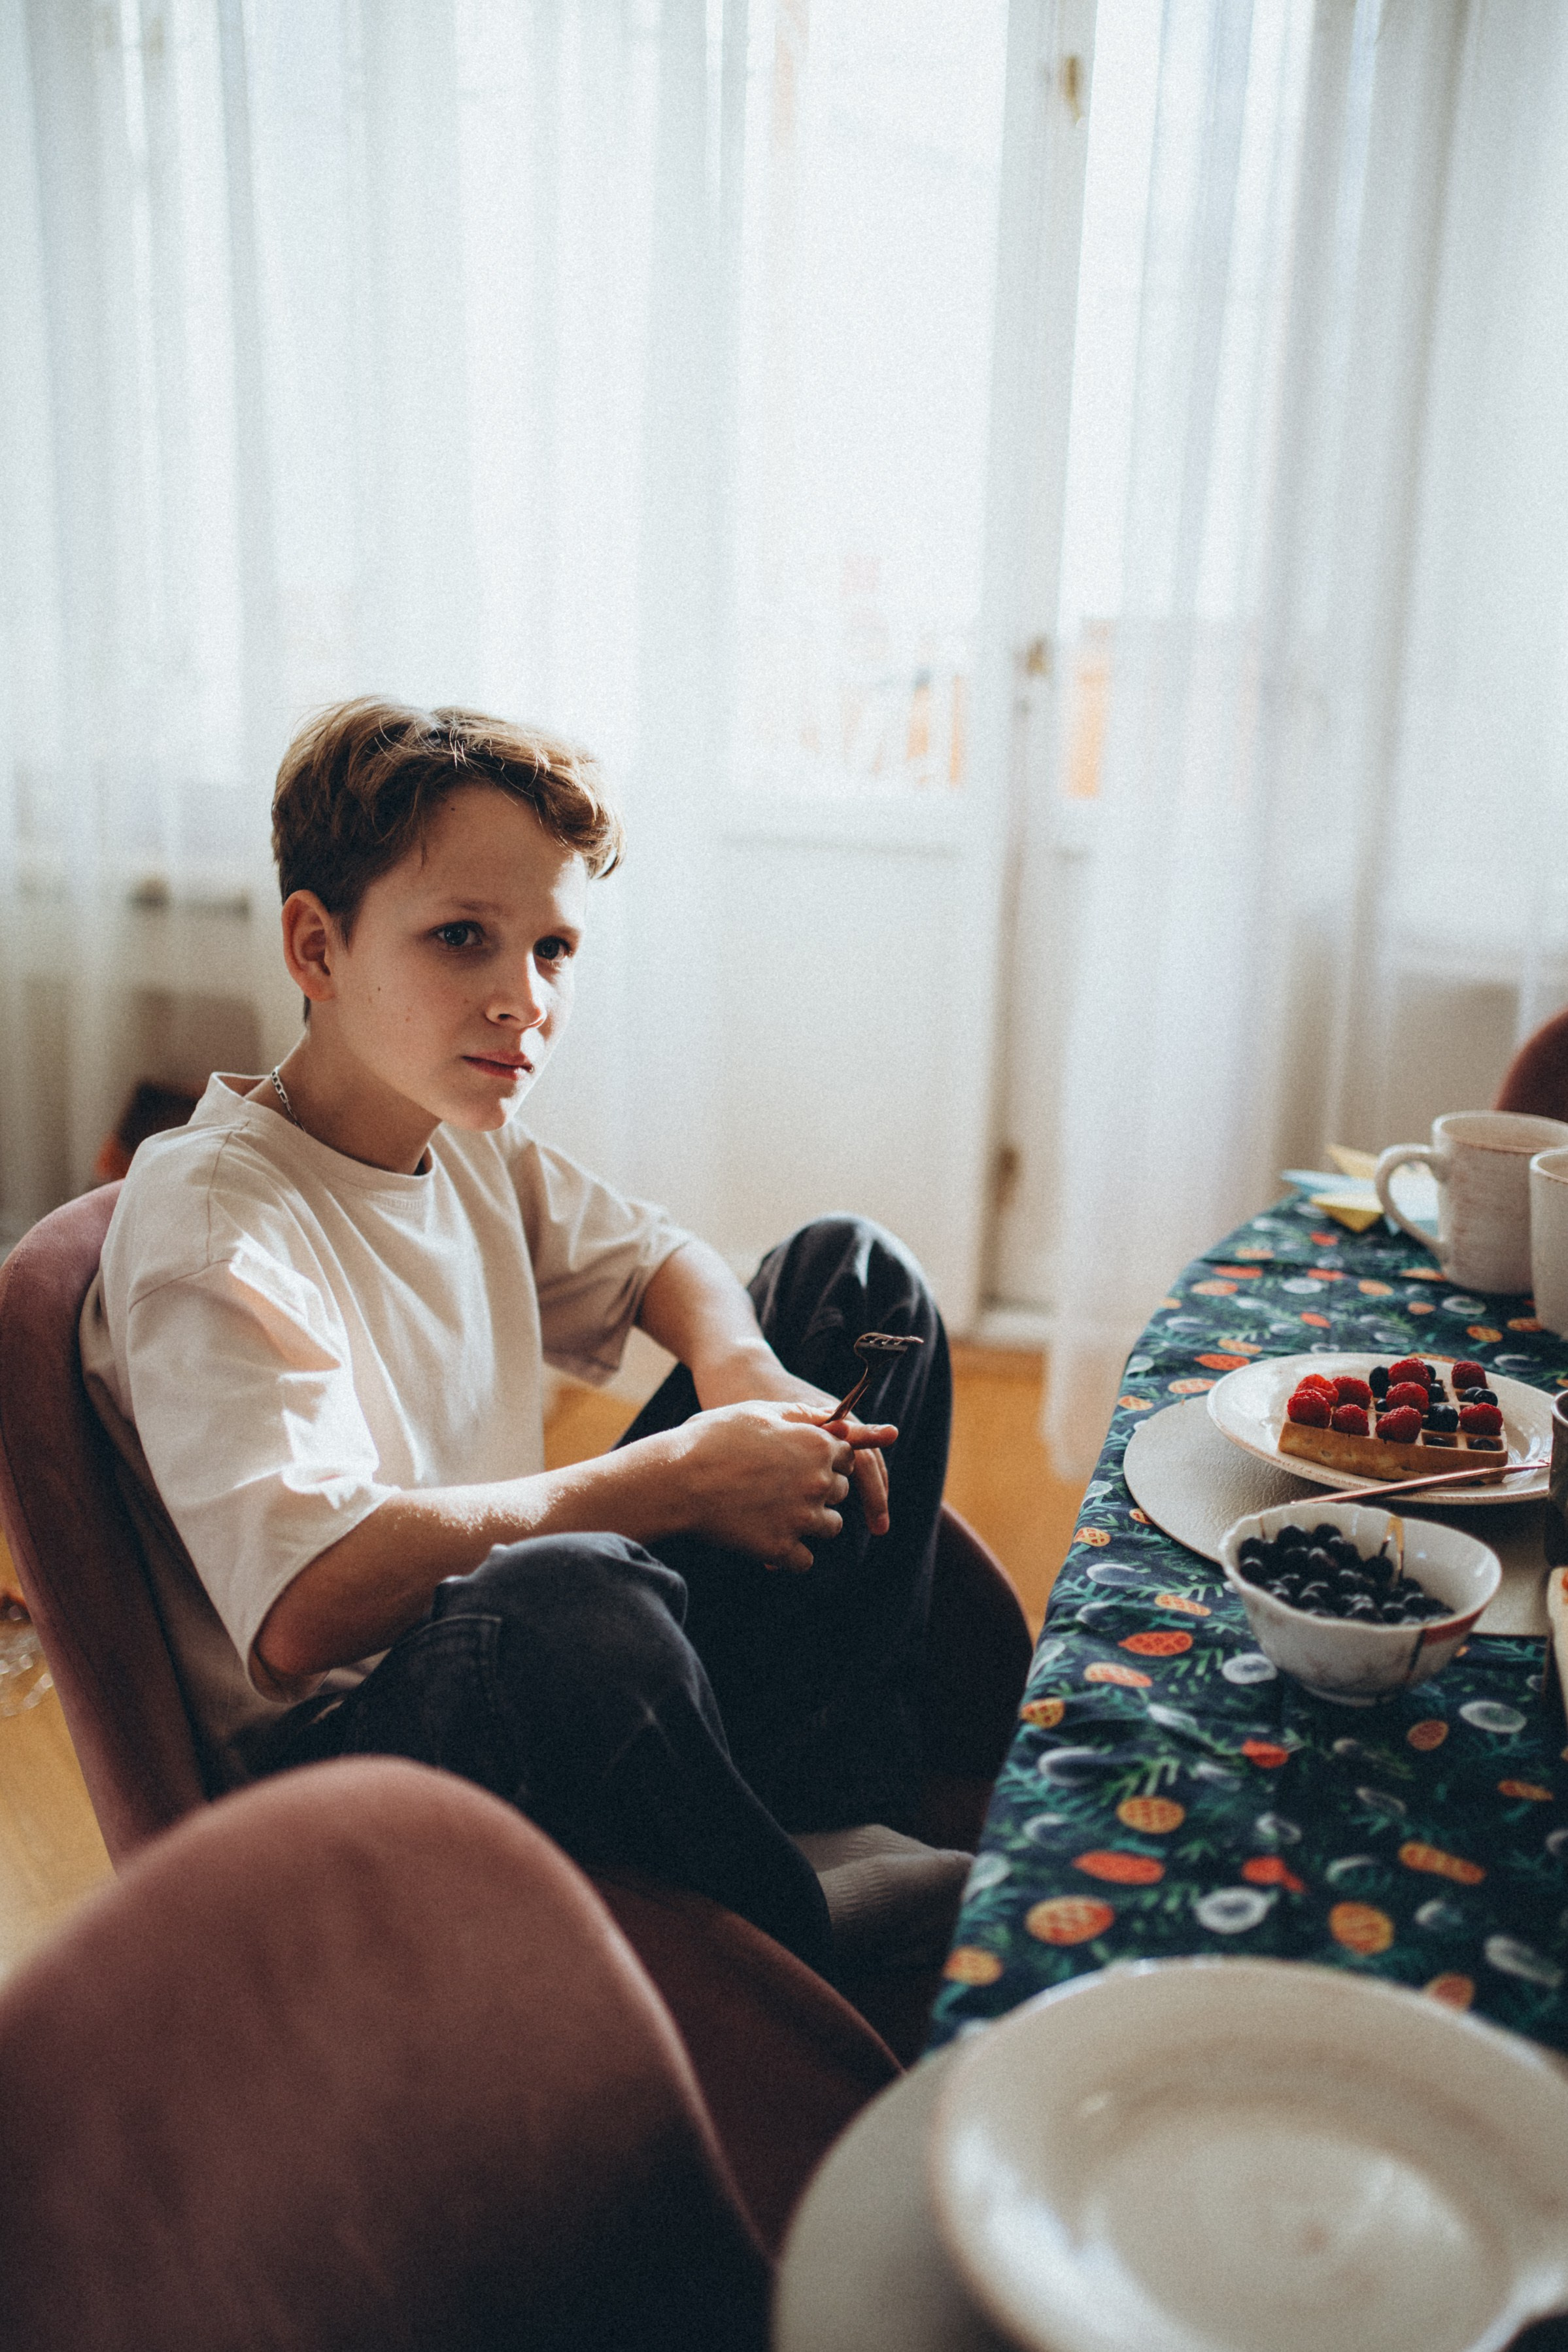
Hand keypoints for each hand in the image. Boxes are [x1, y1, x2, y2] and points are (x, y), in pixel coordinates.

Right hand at [672, 1400, 894, 1571]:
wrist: (676, 1479)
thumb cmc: (713, 1438)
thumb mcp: (759, 1412)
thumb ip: (802, 1415)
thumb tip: (837, 1419)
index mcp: (817, 1445)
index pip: (848, 1457)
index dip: (826, 1460)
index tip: (802, 1463)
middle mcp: (817, 1482)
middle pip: (840, 1492)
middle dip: (819, 1490)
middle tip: (782, 1487)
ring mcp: (801, 1518)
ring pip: (830, 1527)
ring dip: (811, 1523)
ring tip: (778, 1514)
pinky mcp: (780, 1548)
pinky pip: (804, 1561)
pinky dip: (790, 1555)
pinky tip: (770, 1540)